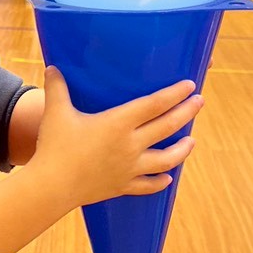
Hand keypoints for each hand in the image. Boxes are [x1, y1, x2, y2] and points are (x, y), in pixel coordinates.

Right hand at [32, 67, 201, 208]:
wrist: (52, 186)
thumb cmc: (54, 147)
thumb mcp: (55, 113)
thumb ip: (57, 88)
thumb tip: (53, 67)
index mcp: (118, 123)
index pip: (155, 104)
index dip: (174, 94)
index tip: (189, 85)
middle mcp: (130, 145)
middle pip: (168, 127)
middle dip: (187, 112)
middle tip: (199, 102)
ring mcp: (130, 168)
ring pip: (167, 159)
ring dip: (182, 149)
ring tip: (191, 141)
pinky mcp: (123, 186)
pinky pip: (148, 184)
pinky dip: (160, 181)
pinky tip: (167, 178)